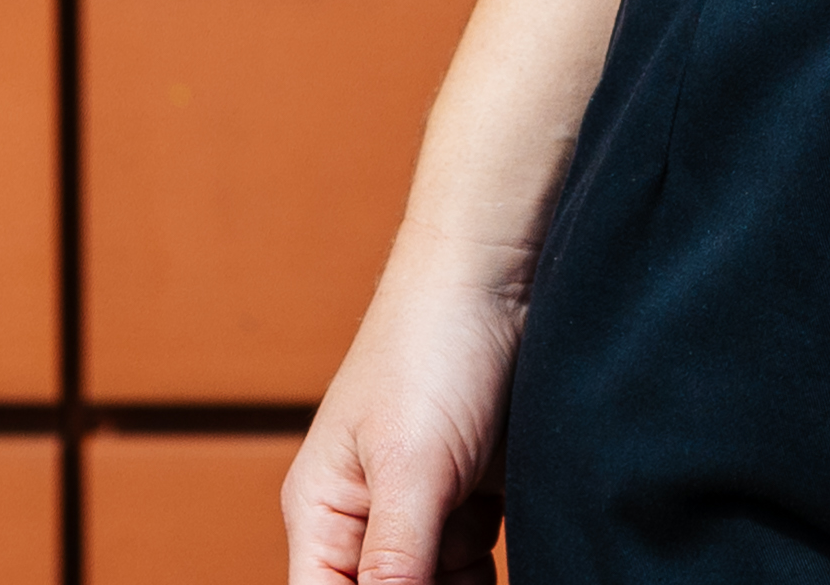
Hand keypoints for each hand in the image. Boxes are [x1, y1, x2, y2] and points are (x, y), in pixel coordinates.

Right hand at [284, 255, 519, 584]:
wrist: (499, 275)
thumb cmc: (434, 349)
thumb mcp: (412, 467)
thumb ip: (396, 560)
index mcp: (322, 514)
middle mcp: (364, 520)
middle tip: (461, 563)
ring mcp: (420, 510)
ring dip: (462, 583)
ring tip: (473, 526)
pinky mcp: (469, 498)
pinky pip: (472, 568)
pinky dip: (489, 570)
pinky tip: (507, 538)